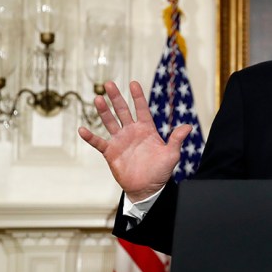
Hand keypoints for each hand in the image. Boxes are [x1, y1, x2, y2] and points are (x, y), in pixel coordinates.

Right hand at [78, 81, 191, 200]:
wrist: (147, 188)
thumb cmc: (161, 171)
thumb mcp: (171, 154)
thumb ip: (177, 139)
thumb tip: (188, 126)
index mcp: (147, 129)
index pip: (141, 109)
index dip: (138, 97)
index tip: (133, 83)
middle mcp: (132, 132)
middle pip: (122, 111)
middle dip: (116, 98)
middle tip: (109, 84)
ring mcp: (120, 141)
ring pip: (110, 122)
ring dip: (103, 111)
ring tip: (98, 98)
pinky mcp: (110, 152)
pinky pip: (99, 142)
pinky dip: (90, 137)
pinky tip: (82, 129)